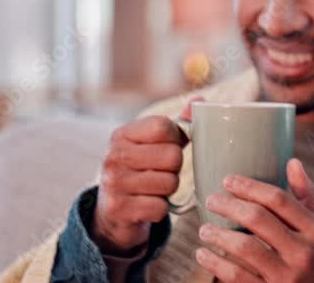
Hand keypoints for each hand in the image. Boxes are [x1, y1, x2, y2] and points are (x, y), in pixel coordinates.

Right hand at [92, 97, 197, 253]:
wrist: (112, 212)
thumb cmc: (142, 170)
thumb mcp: (155, 144)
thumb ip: (179, 124)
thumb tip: (200, 100)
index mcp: (122, 134)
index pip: (164, 127)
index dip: (176, 139)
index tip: (166, 148)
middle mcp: (113, 156)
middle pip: (173, 156)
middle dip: (175, 168)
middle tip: (161, 172)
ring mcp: (113, 183)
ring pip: (169, 183)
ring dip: (169, 190)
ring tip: (154, 189)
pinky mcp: (117, 209)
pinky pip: (160, 208)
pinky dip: (160, 209)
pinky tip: (147, 206)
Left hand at [195, 158, 313, 282]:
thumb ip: (308, 196)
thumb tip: (292, 162)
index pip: (279, 200)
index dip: (250, 187)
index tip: (228, 180)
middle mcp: (303, 252)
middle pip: (258, 219)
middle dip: (229, 206)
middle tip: (211, 200)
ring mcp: (286, 276)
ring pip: (244, 247)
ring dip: (218, 235)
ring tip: (204, 229)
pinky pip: (236, 276)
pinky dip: (215, 263)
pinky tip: (203, 254)